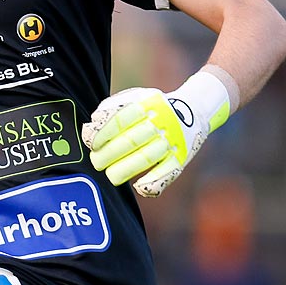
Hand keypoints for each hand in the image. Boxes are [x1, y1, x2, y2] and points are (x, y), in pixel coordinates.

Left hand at [82, 70, 231, 197]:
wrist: (194, 109)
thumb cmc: (154, 107)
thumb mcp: (135, 98)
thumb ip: (112, 109)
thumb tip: (91, 127)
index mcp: (149, 102)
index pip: (121, 118)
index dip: (103, 133)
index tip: (92, 144)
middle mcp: (163, 120)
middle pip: (131, 140)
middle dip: (109, 155)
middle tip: (97, 162)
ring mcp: (174, 139)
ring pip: (146, 158)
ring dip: (125, 169)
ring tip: (111, 175)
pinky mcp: (182, 156)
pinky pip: (167, 172)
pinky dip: (153, 182)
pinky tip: (139, 186)